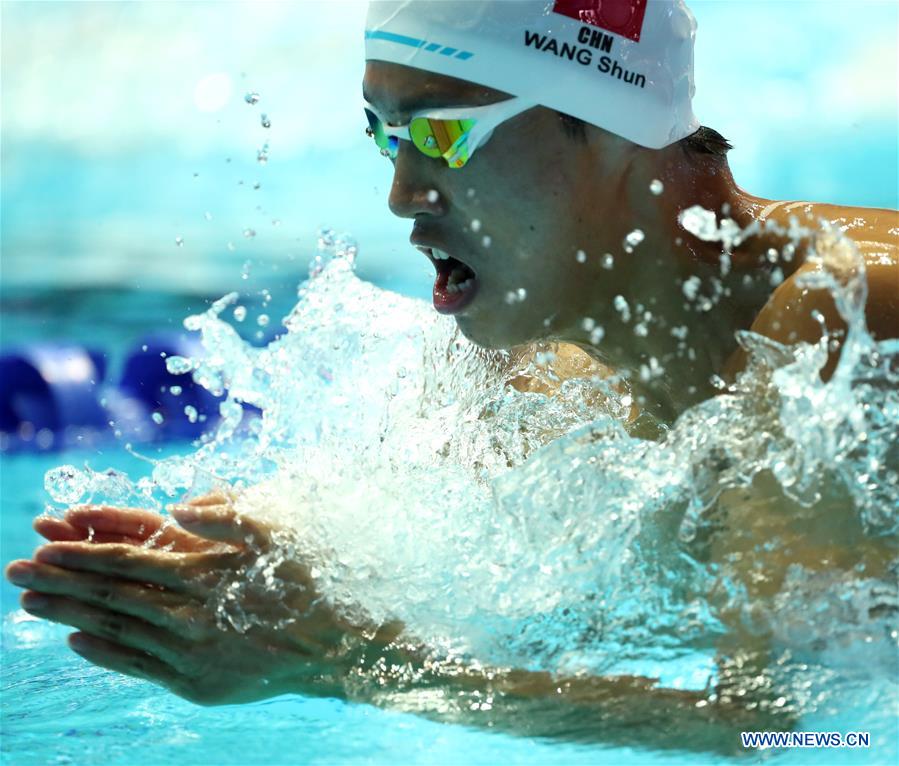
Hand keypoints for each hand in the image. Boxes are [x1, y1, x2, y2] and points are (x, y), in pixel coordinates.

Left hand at [6, 494, 395, 704]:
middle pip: (112, 591)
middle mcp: (190, 612)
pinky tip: (79, 642)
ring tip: (30, 605)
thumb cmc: (308, 582)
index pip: (130, 555)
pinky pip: (139, 666)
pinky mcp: (195, 683)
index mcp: (204, 570)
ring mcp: (189, 652)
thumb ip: (228, 515)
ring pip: (118, 627)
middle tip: (15, 571)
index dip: (84, 546)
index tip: (45, 536)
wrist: (338, 647)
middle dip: (61, 579)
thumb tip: (177, 506)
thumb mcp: (278, 533)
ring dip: (70, 614)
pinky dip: (105, 653)